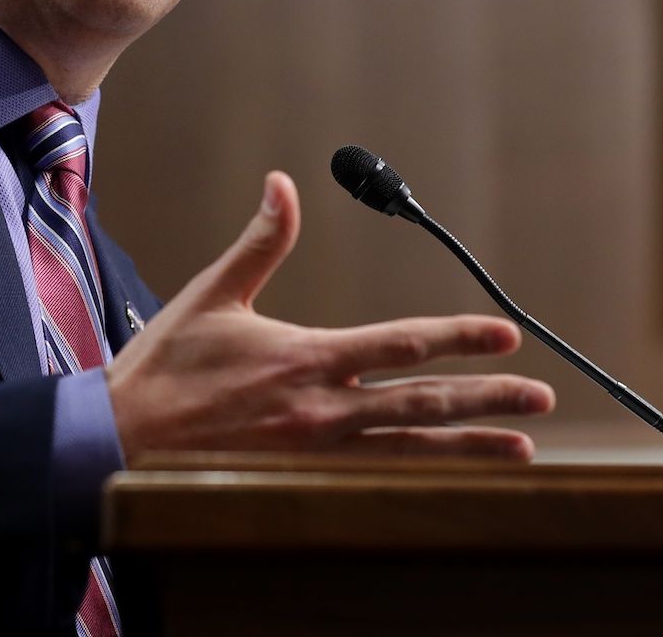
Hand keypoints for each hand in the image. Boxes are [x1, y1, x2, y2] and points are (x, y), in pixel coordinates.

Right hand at [105, 171, 554, 461]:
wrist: (121, 441)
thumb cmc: (164, 369)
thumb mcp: (212, 295)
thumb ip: (260, 242)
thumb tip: (284, 185)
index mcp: (306, 358)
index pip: (401, 344)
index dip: (459, 337)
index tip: (505, 334)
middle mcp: (322, 409)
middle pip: (423, 403)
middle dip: (488, 398)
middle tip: (541, 397)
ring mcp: (317, 451)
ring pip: (411, 448)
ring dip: (470, 447)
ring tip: (522, 450)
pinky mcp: (304, 477)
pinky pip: (378, 478)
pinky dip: (423, 476)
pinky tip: (452, 477)